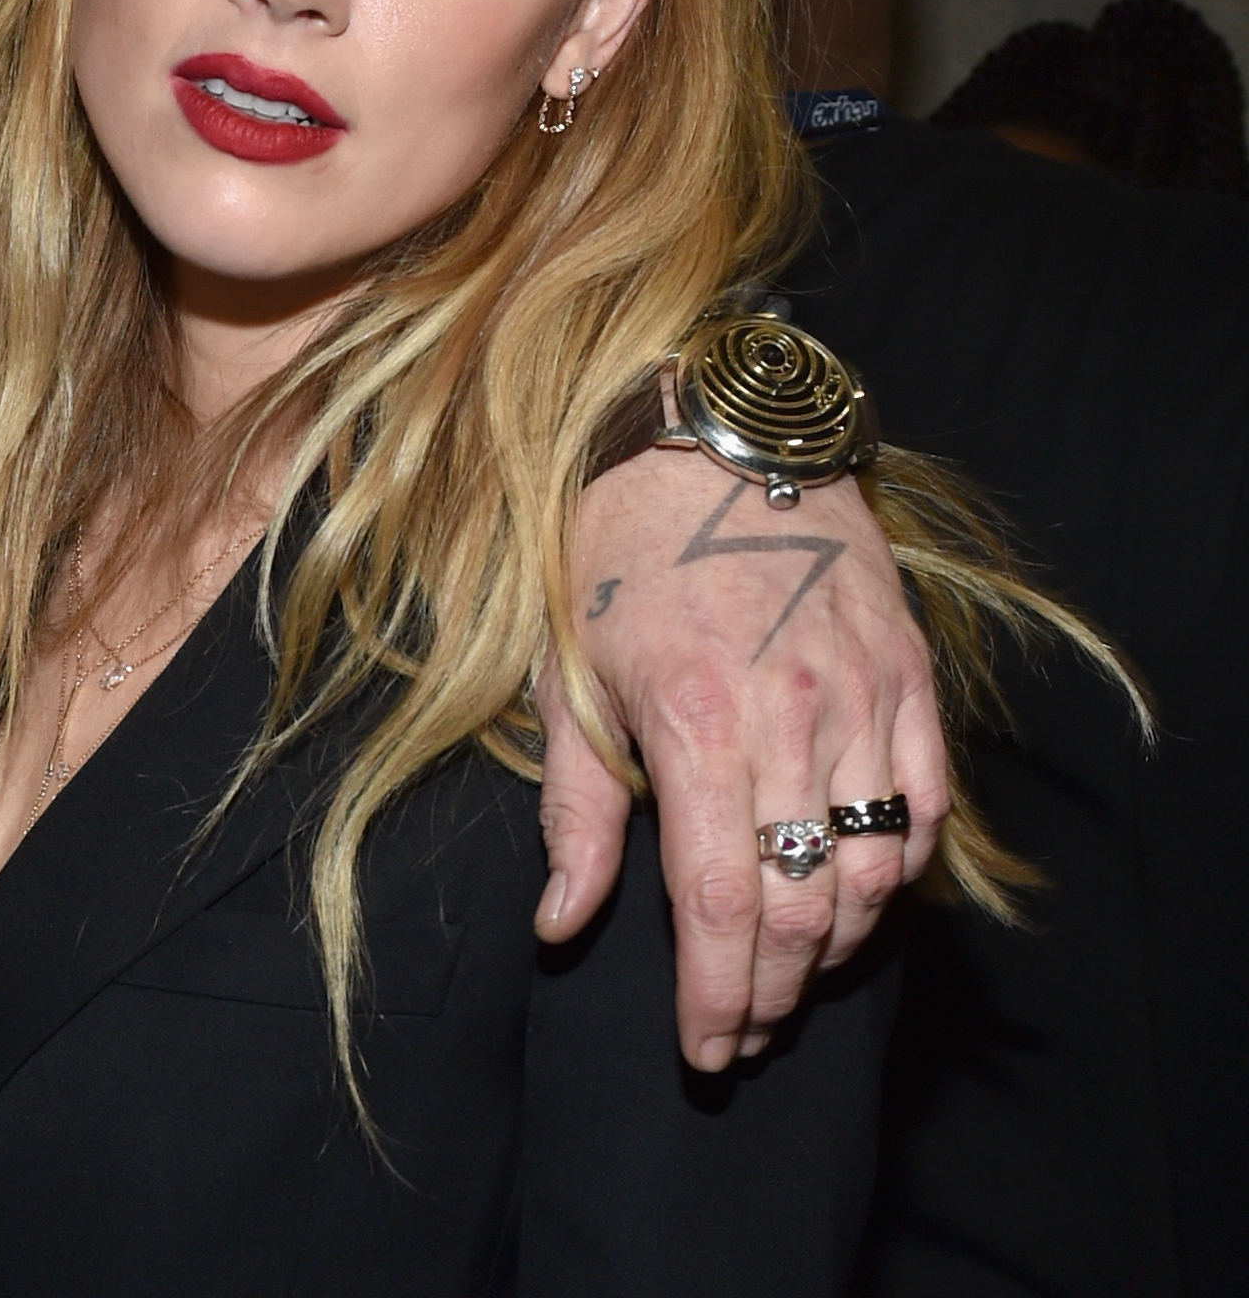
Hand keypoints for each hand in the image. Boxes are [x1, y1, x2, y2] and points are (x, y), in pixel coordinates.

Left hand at [533, 453, 947, 1070]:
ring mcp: (863, 697)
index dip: (717, 993)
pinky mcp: (910, 676)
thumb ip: (575, 814)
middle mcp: (791, 717)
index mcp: (694, 721)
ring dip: (835, 946)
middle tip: (740, 1034)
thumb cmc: (614, 555)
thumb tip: (561, 926)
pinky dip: (899, 872)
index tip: (705, 1049)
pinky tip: (857, 901)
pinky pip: (925, 807)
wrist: (711, 438)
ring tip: (787, 979)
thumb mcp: (565, 679)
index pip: (722, 902)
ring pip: (876, 870)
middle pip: (803, 905)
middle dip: (771, 991)